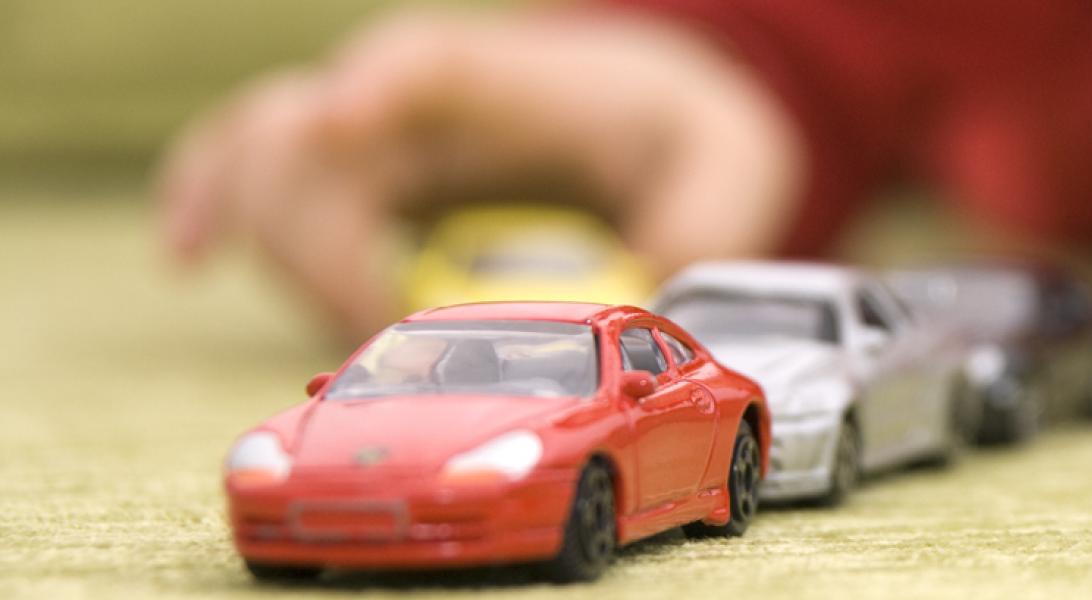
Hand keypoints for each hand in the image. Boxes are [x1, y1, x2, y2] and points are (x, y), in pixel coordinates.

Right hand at [156, 6, 803, 341]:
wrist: (649, 111)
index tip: (342, 116)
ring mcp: (370, 128)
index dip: (377, 87)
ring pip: (262, 155)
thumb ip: (700, 226)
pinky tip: (187, 256)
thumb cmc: (680, 134)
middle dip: (326, 240)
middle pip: (313, 134)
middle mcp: (416, 92)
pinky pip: (243, 169)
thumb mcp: (727, 172)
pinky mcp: (346, 171)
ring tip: (349, 319)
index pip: (426, 66)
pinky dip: (206, 203)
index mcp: (508, 77)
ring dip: (275, 247)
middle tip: (386, 323)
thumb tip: (648, 291)